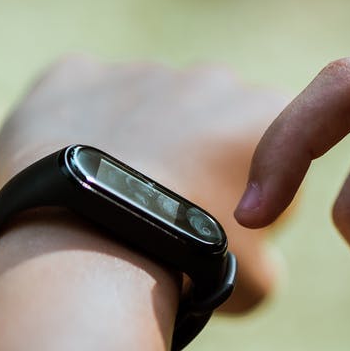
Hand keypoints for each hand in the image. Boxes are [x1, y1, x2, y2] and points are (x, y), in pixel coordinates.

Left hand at [0, 56, 286, 311]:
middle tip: (169, 213)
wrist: (94, 246)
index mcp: (268, 114)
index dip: (256, 190)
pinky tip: (73, 173)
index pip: (276, 149)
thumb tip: (252, 258)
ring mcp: (143, 70)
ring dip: (140, 140)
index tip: (227, 226)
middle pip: (209, 118)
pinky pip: (80, 93)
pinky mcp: (77, 73)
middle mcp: (212, 78)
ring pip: (145, 105)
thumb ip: (267, 255)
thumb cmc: (188, 264)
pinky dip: (77, 126)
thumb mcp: (258, 280)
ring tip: (115, 200)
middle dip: (197, 154)